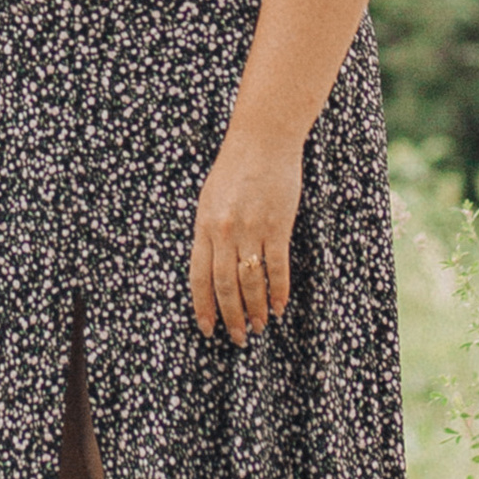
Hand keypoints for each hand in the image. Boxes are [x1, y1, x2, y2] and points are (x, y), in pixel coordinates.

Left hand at [190, 127, 305, 343]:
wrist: (262, 140)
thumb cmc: (234, 169)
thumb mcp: (209, 199)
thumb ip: (208, 233)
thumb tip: (208, 268)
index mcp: (204, 227)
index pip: (199, 278)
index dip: (203, 308)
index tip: (208, 329)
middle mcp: (224, 232)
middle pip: (225, 287)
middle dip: (231, 318)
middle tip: (239, 338)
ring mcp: (251, 230)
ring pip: (251, 283)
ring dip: (256, 310)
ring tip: (260, 326)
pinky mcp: (277, 227)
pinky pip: (277, 268)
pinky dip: (279, 291)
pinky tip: (280, 306)